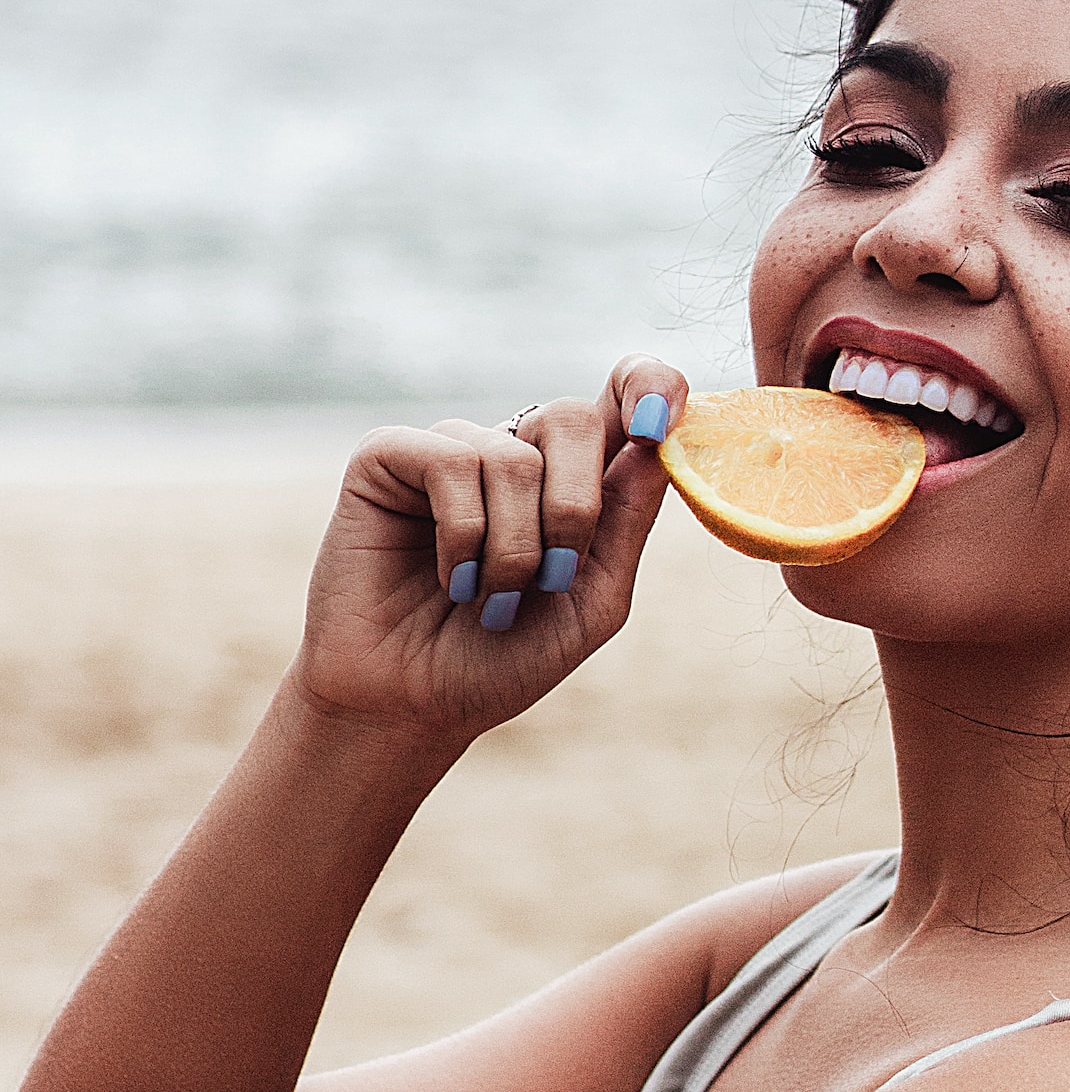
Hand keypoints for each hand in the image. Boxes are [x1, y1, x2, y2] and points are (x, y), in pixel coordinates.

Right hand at [292, 356, 686, 743]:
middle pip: (571, 417)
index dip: (650, 385)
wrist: (412, 707)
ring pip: (514, 456)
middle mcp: (513, 451)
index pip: (623, 393)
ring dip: (514, 548)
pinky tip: (450, 578)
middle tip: (553, 577)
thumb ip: (629, 520)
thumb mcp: (593, 600)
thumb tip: (658, 441)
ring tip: (491, 599)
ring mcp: (450, 449)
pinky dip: (463, 536)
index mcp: (572, 478)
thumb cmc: (502, 659)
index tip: (657, 428)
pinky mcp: (388, 456)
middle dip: (574, 510)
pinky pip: (451, 462)